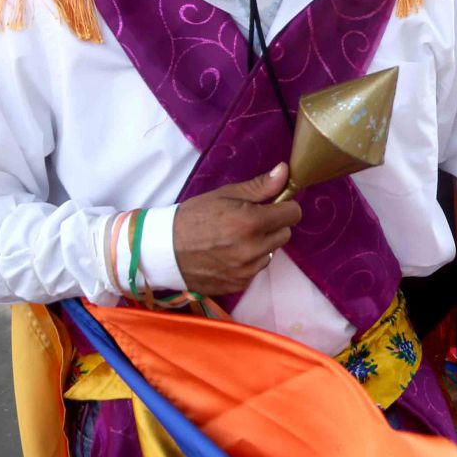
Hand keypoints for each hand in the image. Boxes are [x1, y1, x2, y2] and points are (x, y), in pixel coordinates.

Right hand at [170, 164, 302, 295]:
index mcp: (251, 223)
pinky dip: (248, 262)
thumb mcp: (225, 195)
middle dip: (272, 225)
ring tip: (234, 239)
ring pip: (271, 252)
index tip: (272, 205)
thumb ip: (260, 186)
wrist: (163, 251)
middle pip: (284, 234)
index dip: (284, 206)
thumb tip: (285, 171)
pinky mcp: (239, 285)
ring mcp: (246, 271)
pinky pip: (256, 269)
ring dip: (261, 245)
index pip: (293, 214)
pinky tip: (228, 254)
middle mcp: (253, 250)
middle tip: (248, 221)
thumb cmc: (193, 217)